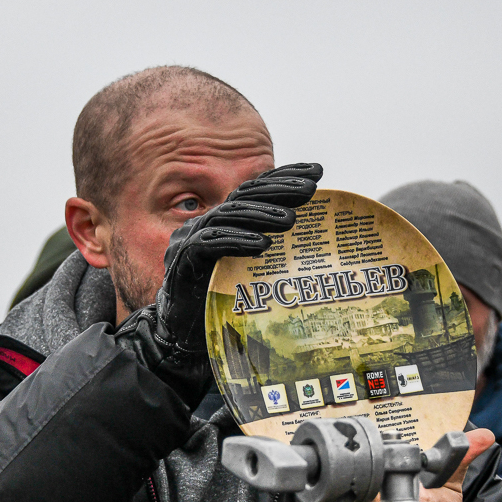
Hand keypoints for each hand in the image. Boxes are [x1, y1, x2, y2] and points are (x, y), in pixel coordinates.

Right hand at [157, 163, 322, 353]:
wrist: (183, 331)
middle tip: (311, 187)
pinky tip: (262, 244)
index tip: (316, 170)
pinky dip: (237, 241)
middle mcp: (208, 224)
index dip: (283, 177)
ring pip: (229, 216)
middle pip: (244, 197)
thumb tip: (317, 246)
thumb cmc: (222, 301)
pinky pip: (211, 244)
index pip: (255, 192)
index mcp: (225, 222)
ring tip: (291, 220)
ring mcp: (193, 239)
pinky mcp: (184, 260)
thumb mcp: (254, 272)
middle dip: (279, 189)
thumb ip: (277, 255)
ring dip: (262, 215)